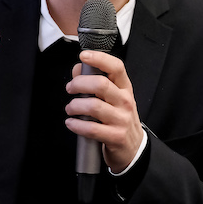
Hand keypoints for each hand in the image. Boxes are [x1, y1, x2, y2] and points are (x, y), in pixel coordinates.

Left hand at [65, 50, 144, 172]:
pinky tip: (71, 123)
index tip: (84, 55)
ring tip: (70, 109)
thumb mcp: (112, 99)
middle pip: (101, 84)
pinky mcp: (116, 137)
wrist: (133, 148)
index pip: (116, 67)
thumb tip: (78, 68)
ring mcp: (122, 120)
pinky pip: (91, 128)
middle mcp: (125, 102)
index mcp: (125, 88)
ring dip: (75, 106)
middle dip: (79, 84)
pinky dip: (76, 125)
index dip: (99, 59)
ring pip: (93, 106)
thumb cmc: (119, 119)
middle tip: (70, 89)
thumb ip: (94, 82)